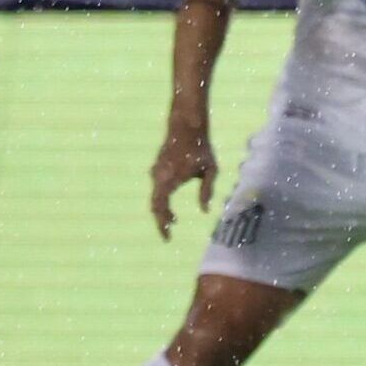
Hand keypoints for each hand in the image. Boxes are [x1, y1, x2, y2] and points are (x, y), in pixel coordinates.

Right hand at [149, 122, 217, 239]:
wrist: (186, 128)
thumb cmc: (201, 149)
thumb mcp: (210, 170)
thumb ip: (207, 191)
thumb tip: (204, 210)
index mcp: (169, 180)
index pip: (161, 208)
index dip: (162, 224)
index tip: (168, 237)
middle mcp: (158, 178)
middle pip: (155, 206)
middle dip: (161, 221)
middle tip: (169, 234)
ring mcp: (155, 172)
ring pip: (155, 197)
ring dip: (162, 210)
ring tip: (173, 221)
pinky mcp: (156, 168)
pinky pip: (156, 189)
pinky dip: (161, 200)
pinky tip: (169, 205)